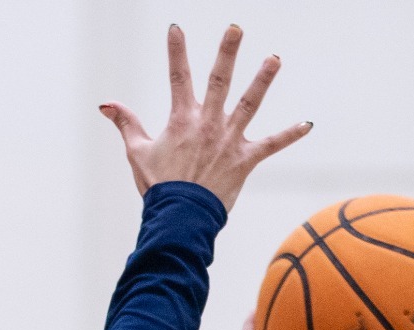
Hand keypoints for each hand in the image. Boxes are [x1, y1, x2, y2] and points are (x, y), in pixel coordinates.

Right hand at [100, 26, 310, 210]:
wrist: (180, 218)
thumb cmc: (159, 187)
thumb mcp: (137, 152)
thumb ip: (126, 124)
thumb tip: (106, 103)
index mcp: (182, 119)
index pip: (177, 77)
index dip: (175, 51)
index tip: (176, 28)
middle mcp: (208, 124)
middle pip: (219, 80)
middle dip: (227, 52)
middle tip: (236, 28)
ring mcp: (229, 140)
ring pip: (249, 104)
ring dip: (263, 80)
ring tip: (274, 59)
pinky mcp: (245, 160)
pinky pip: (271, 145)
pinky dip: (289, 135)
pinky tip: (307, 124)